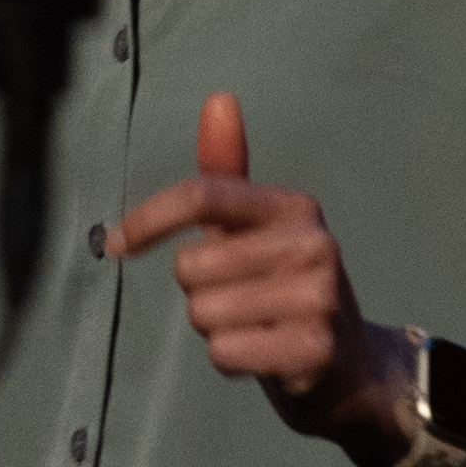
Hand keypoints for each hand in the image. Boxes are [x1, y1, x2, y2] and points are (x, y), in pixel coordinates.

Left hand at [109, 92, 420, 466]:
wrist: (348, 368)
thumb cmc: (283, 288)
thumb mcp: (253, 227)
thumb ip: (226, 169)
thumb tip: (218, 99)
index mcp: (293, 207)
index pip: (201, 196)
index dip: (148, 219)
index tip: (117, 244)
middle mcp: (314, 244)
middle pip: (190, 265)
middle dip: (197, 291)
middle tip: (240, 300)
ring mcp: (319, 298)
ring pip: (202, 312)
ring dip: (214, 328)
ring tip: (255, 325)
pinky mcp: (315, 349)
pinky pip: (224, 351)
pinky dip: (230, 359)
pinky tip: (263, 353)